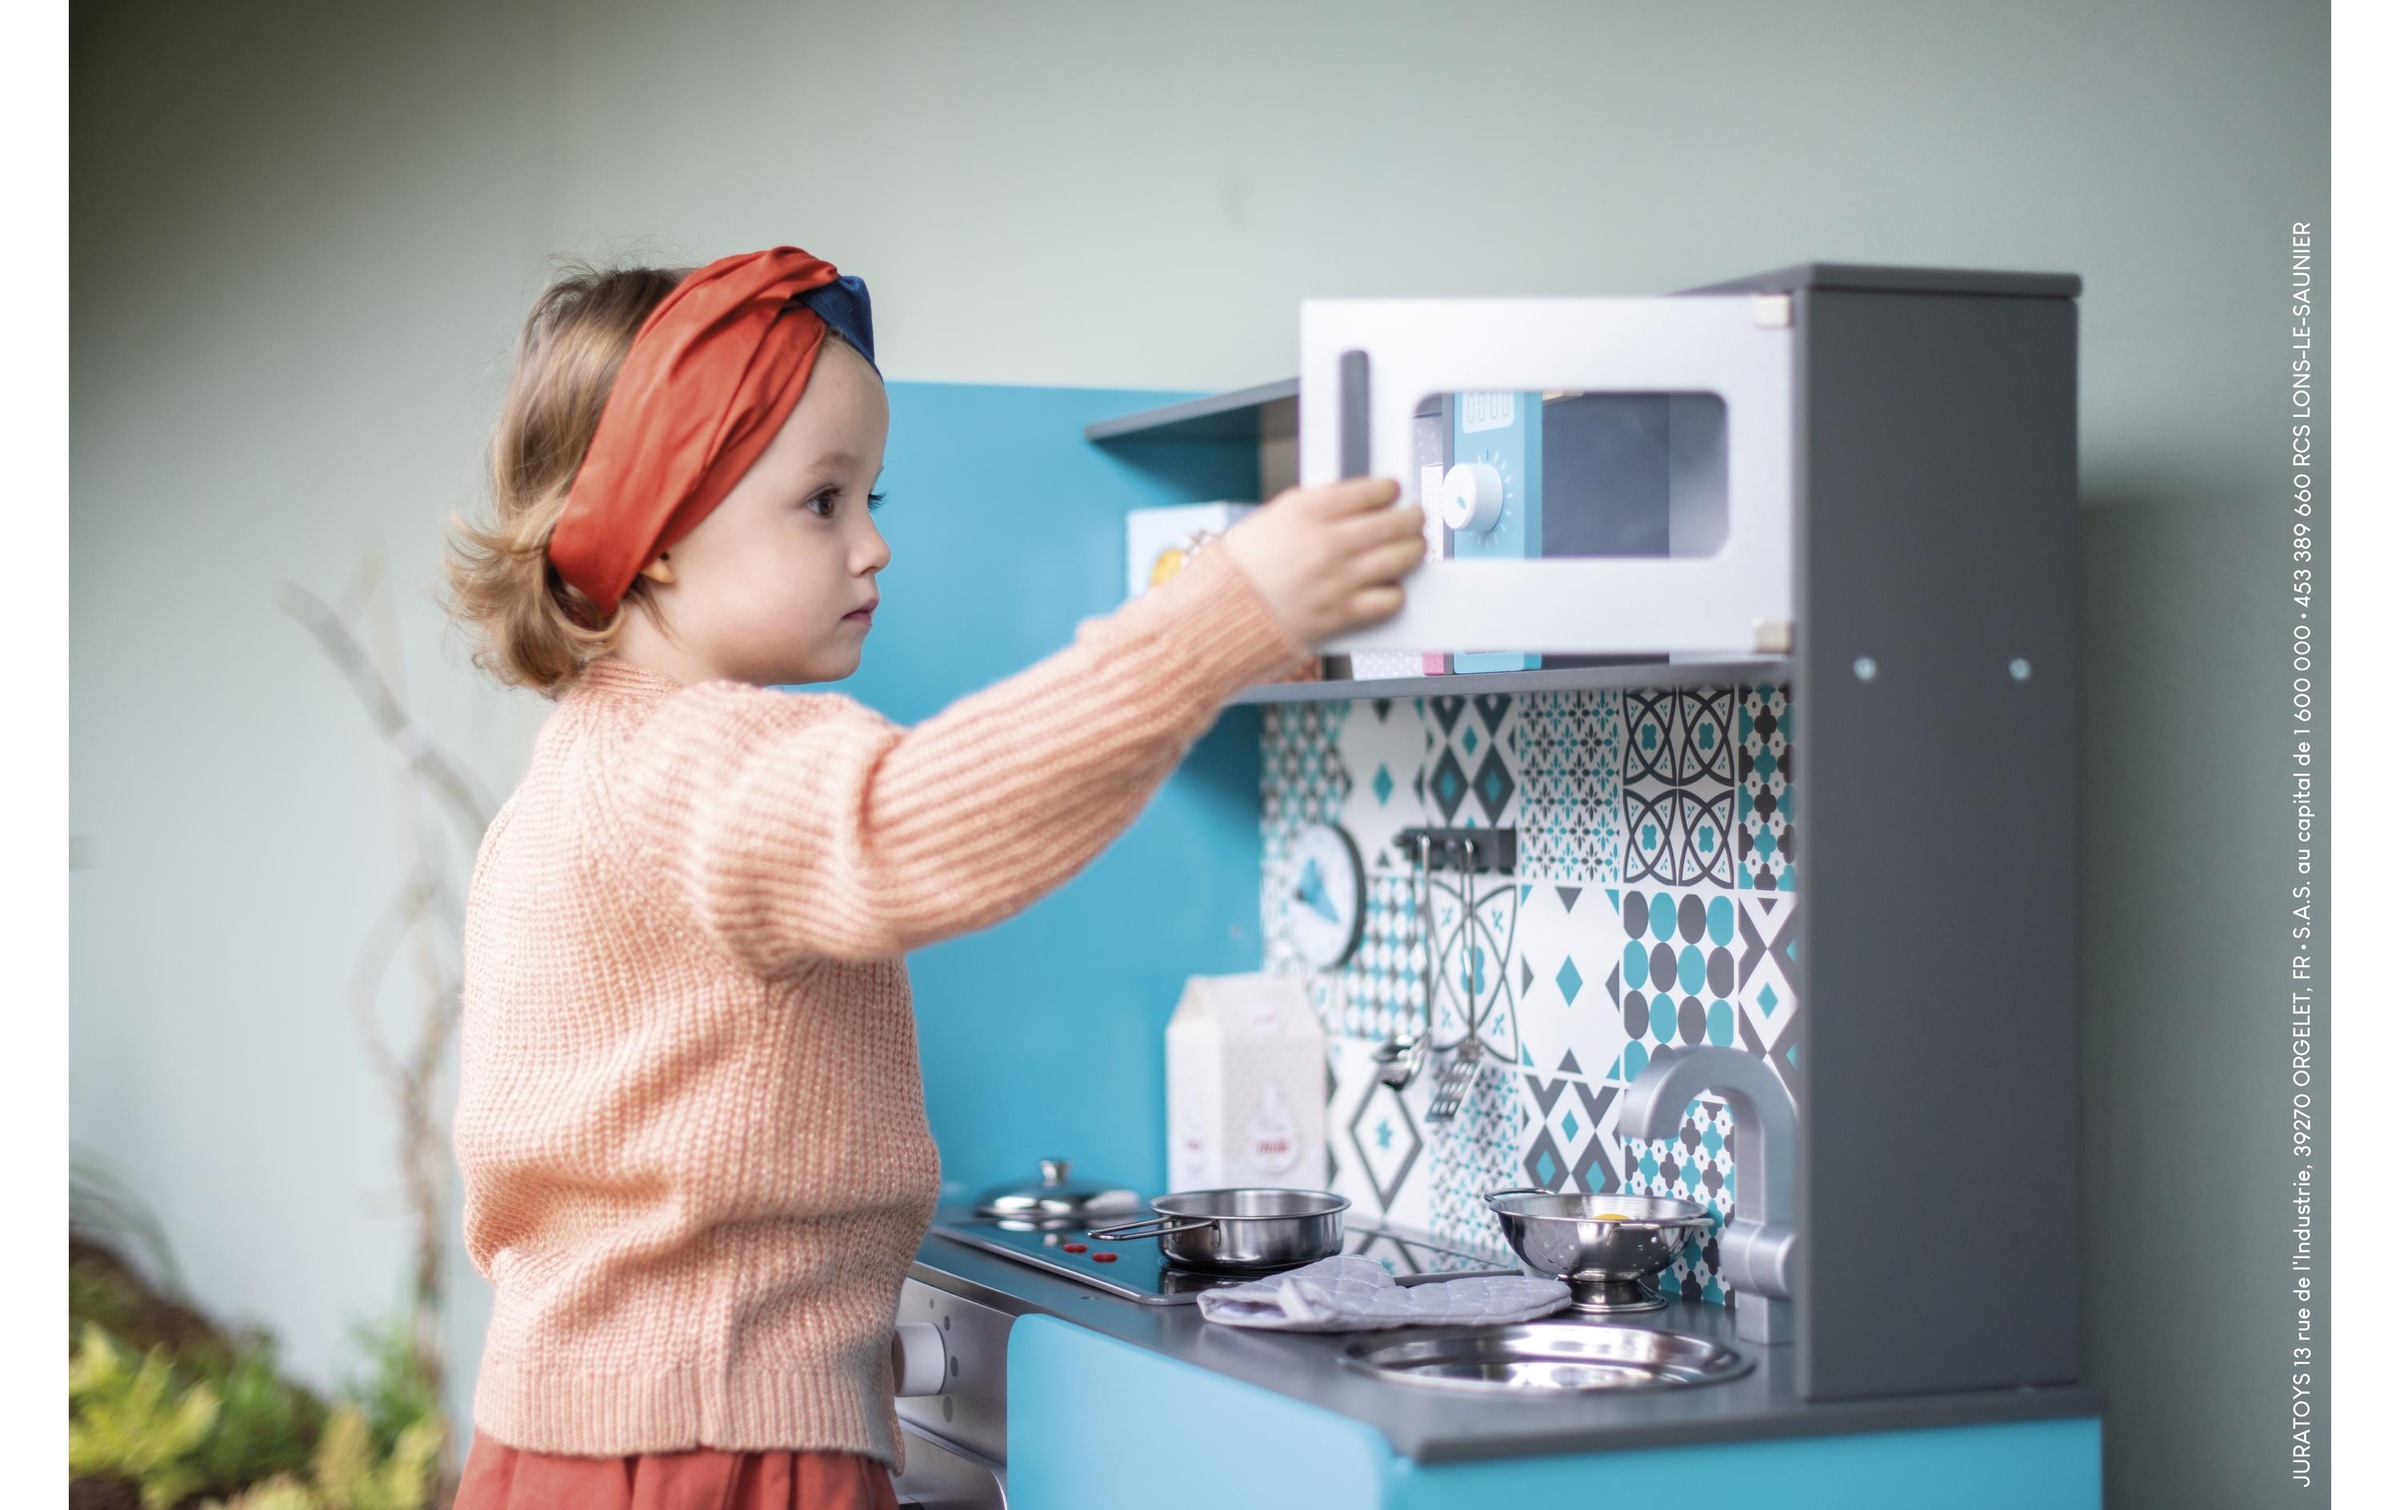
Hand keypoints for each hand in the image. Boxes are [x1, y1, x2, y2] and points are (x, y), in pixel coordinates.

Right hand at [1217, 477, 1425, 646]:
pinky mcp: (1341, 614)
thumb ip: (1311, 507)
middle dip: (1411, 518)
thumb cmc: (1239, 571)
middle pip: (1393, 522)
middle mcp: (1328, 542)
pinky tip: (1391, 588)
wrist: (1219, 617)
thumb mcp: (1270, 519)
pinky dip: (1396, 593)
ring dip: (1413, 550)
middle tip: (1414, 518)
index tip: (1393, 491)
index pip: (1368, 491)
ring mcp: (1338, 579)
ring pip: (1400, 558)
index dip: (1388, 490)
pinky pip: (1389, 600)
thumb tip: (1347, 499)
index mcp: (1307, 512)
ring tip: (1414, 548)